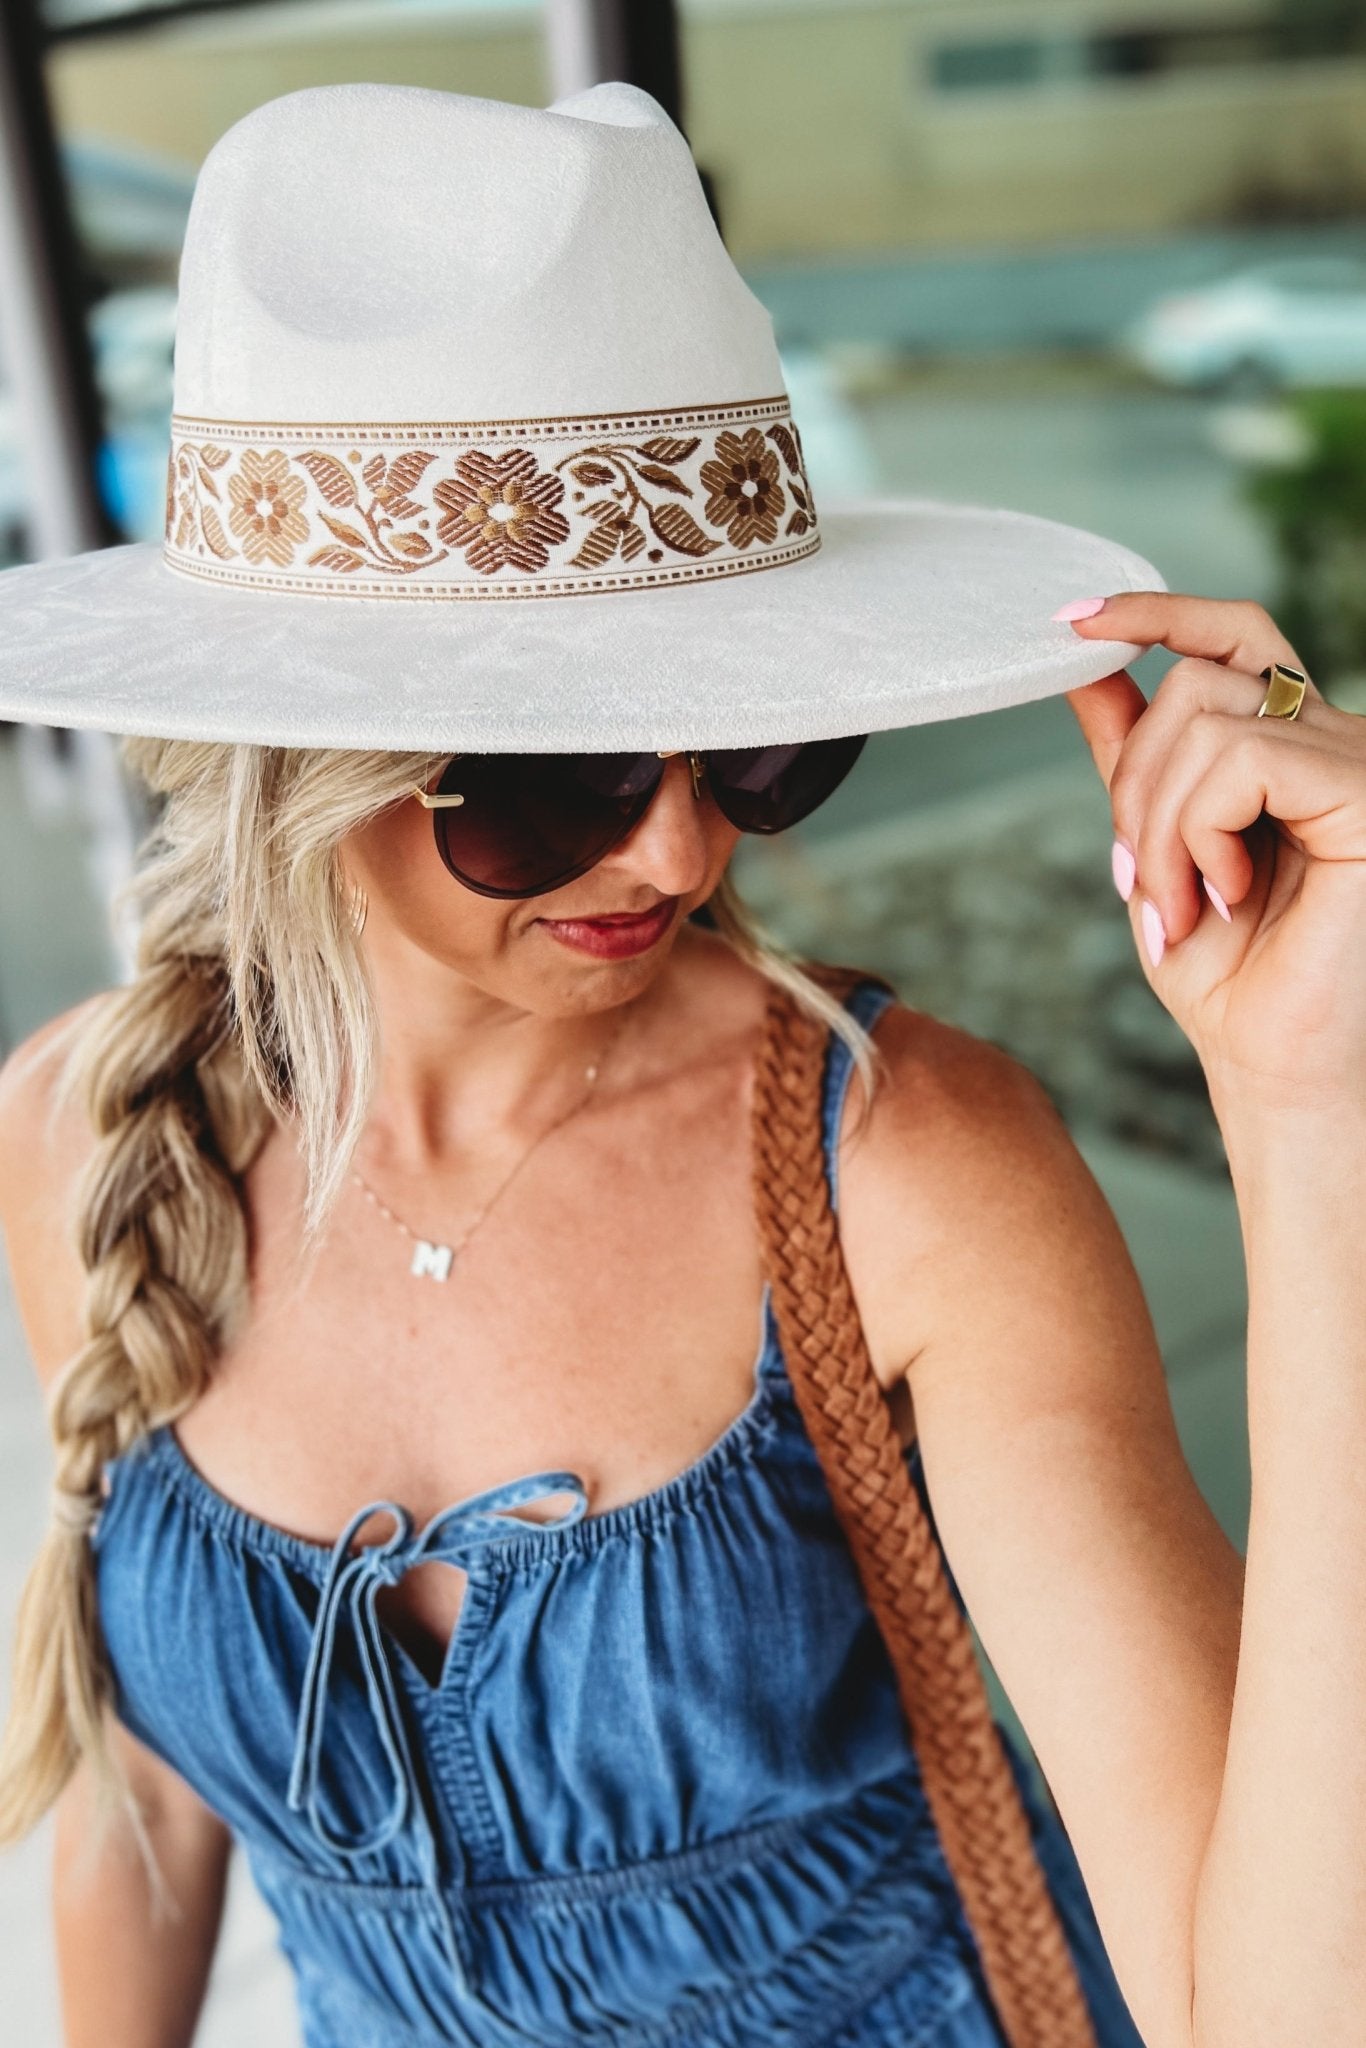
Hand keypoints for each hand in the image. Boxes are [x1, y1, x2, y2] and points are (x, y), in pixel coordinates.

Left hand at [1062, 592, 1365, 1116]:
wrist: (1271, 1064)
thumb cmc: (1227, 973)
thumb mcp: (1153, 847)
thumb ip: (1131, 755)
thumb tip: (1084, 666)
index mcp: (1291, 743)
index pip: (1230, 635)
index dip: (1153, 612)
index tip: (1070, 622)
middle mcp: (1335, 739)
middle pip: (1196, 680)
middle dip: (1135, 782)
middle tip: (1140, 881)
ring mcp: (1357, 763)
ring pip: (1207, 721)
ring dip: (1159, 825)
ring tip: (1180, 903)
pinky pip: (1244, 760)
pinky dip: (1201, 831)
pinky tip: (1224, 893)